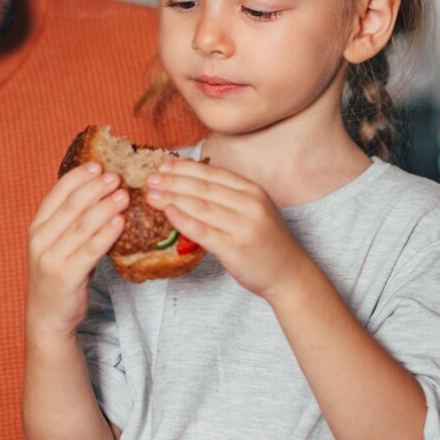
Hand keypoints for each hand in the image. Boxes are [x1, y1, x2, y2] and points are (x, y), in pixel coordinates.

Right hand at [25, 163, 126, 339]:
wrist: (47, 315)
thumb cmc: (59, 274)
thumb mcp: (57, 244)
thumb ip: (72, 222)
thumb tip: (102, 192)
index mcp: (37, 227)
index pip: (57, 193)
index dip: (78, 177)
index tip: (98, 166)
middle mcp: (40, 240)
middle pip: (71, 206)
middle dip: (96, 188)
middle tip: (117, 177)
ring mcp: (51, 258)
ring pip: (82, 225)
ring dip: (105, 207)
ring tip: (124, 195)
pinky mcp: (66, 276)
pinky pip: (90, 250)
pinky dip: (106, 234)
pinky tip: (120, 222)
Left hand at [144, 161, 312, 300]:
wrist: (289, 273)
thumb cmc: (265, 241)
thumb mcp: (253, 209)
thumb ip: (227, 196)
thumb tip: (188, 181)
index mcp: (253, 191)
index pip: (213, 173)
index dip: (185, 168)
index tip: (163, 166)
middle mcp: (250, 205)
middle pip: (203, 188)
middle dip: (173, 181)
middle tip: (150, 179)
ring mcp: (243, 226)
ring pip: (200, 207)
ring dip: (172, 198)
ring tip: (151, 195)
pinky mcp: (235, 248)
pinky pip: (203, 231)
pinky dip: (183, 220)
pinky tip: (168, 213)